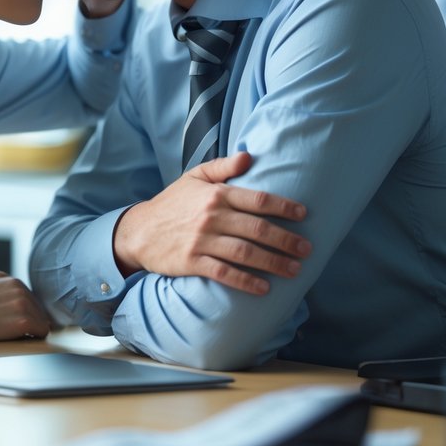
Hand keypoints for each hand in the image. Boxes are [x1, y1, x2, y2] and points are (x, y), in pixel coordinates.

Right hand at [0, 271, 50, 340]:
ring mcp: (23, 303)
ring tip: (16, 335)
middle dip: (29, 318)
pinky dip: (36, 336)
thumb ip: (0, 287)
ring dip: (32, 328)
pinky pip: (41, 330)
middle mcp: (18, 287)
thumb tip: (13, 299)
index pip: (27, 296)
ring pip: (40, 319)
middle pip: (36, 307)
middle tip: (15, 330)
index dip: (22, 311)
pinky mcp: (24, 321)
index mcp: (8, 279)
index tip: (15, 320)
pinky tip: (25, 338)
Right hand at [113, 151, 311, 295]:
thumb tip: (249, 156)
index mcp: (216, 194)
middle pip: (258, 229)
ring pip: (246, 252)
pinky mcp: (192, 262)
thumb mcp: (193, 177)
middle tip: (307, 249)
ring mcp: (201, 240)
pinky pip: (224, 273)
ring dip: (274, 262)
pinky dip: (246, 281)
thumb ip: (222, 166)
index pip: (258, 199)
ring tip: (295, 270)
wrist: (138, 231)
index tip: (304, 214)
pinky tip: (264, 288)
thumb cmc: (171, 203)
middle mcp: (211, 217)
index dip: (284, 207)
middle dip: (287, 240)